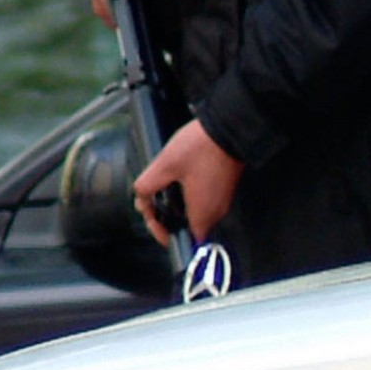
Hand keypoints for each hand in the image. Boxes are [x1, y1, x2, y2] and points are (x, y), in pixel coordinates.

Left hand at [133, 118, 243, 245]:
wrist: (230, 127)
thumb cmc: (202, 147)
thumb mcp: (165, 165)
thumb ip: (147, 186)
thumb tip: (140, 198)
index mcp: (203, 213)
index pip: (184, 241)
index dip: (163, 232)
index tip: (152, 217)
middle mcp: (216, 212)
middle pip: (188, 227)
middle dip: (166, 215)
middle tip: (151, 200)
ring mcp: (223, 200)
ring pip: (195, 213)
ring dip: (176, 204)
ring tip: (162, 187)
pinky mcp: (225, 188)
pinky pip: (204, 201)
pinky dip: (189, 195)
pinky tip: (178, 179)